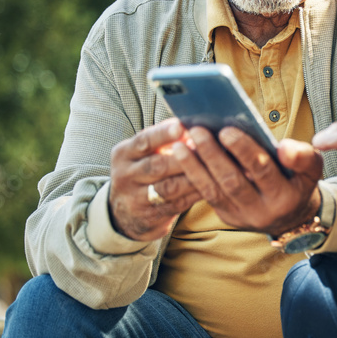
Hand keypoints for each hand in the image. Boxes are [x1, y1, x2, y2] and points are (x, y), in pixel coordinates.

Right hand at [109, 118, 204, 240]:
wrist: (126, 212)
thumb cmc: (144, 171)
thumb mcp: (144, 154)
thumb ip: (164, 139)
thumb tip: (194, 121)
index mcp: (124, 153)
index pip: (144, 141)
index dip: (163, 134)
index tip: (181, 126)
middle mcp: (126, 175)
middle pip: (157, 166)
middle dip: (183, 157)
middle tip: (205, 148)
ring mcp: (136, 198)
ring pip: (169, 187)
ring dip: (193, 176)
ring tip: (212, 166)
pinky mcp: (151, 216)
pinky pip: (178, 204)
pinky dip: (195, 194)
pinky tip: (212, 186)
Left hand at [173, 126, 323, 236]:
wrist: (291, 215)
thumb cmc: (298, 181)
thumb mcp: (312, 168)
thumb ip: (303, 156)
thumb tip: (283, 147)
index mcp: (284, 196)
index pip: (263, 171)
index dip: (244, 151)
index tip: (227, 130)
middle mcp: (262, 211)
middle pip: (233, 182)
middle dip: (213, 156)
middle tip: (198, 131)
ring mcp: (241, 216)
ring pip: (214, 191)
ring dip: (195, 167)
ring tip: (180, 145)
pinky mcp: (226, 216)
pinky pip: (207, 195)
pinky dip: (194, 175)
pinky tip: (182, 156)